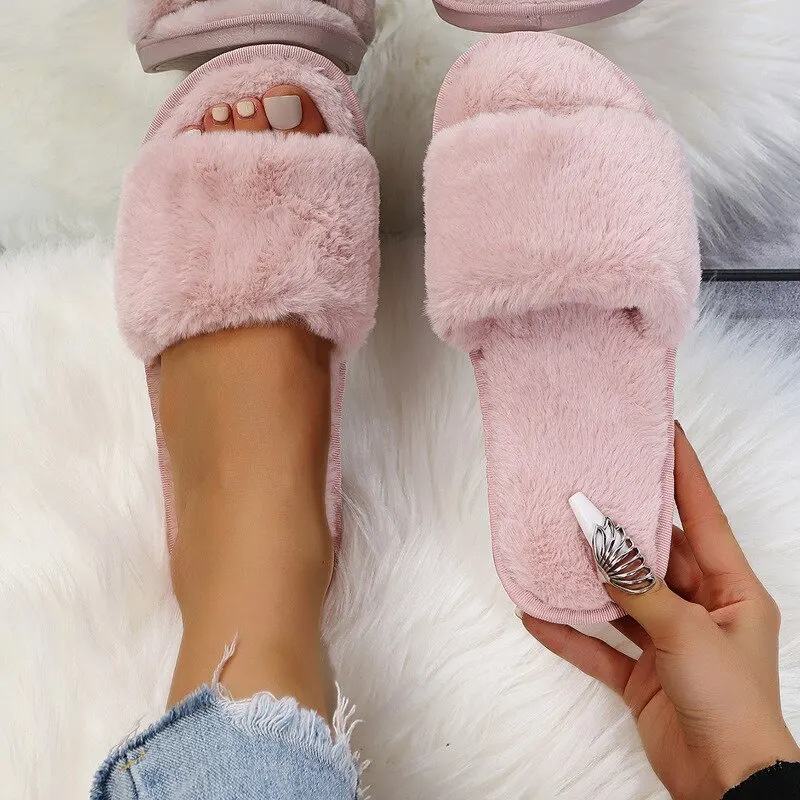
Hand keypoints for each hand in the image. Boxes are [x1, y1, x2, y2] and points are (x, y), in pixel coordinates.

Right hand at [520, 424, 799, 798]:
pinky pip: (600, 647)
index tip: (664, 432)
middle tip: (590, 486)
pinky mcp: (644, 676)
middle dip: (621, 526)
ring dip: (589, 581)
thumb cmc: (731, 704)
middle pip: (655, 555)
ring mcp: (670, 643)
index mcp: (731, 590)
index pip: (704, 515)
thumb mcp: (686, 631)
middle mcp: (700, 609)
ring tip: (554, 546)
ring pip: (622, 599)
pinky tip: (536, 615)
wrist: (728, 789)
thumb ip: (636, 583)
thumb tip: (598, 536)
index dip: (684, 472)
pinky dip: (570, 634)